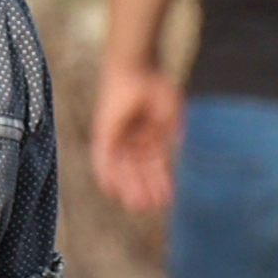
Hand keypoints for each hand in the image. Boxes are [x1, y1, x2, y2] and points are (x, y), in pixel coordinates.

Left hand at [92, 57, 181, 219]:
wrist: (137, 68)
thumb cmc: (156, 87)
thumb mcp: (170, 115)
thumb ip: (169, 134)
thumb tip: (174, 149)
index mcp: (151, 137)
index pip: (156, 166)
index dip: (161, 182)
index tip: (167, 200)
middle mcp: (133, 140)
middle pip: (138, 171)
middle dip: (145, 189)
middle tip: (150, 208)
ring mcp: (118, 137)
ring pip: (123, 169)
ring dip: (129, 187)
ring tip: (136, 206)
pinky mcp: (103, 133)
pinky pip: (103, 158)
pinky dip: (106, 174)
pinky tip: (110, 190)